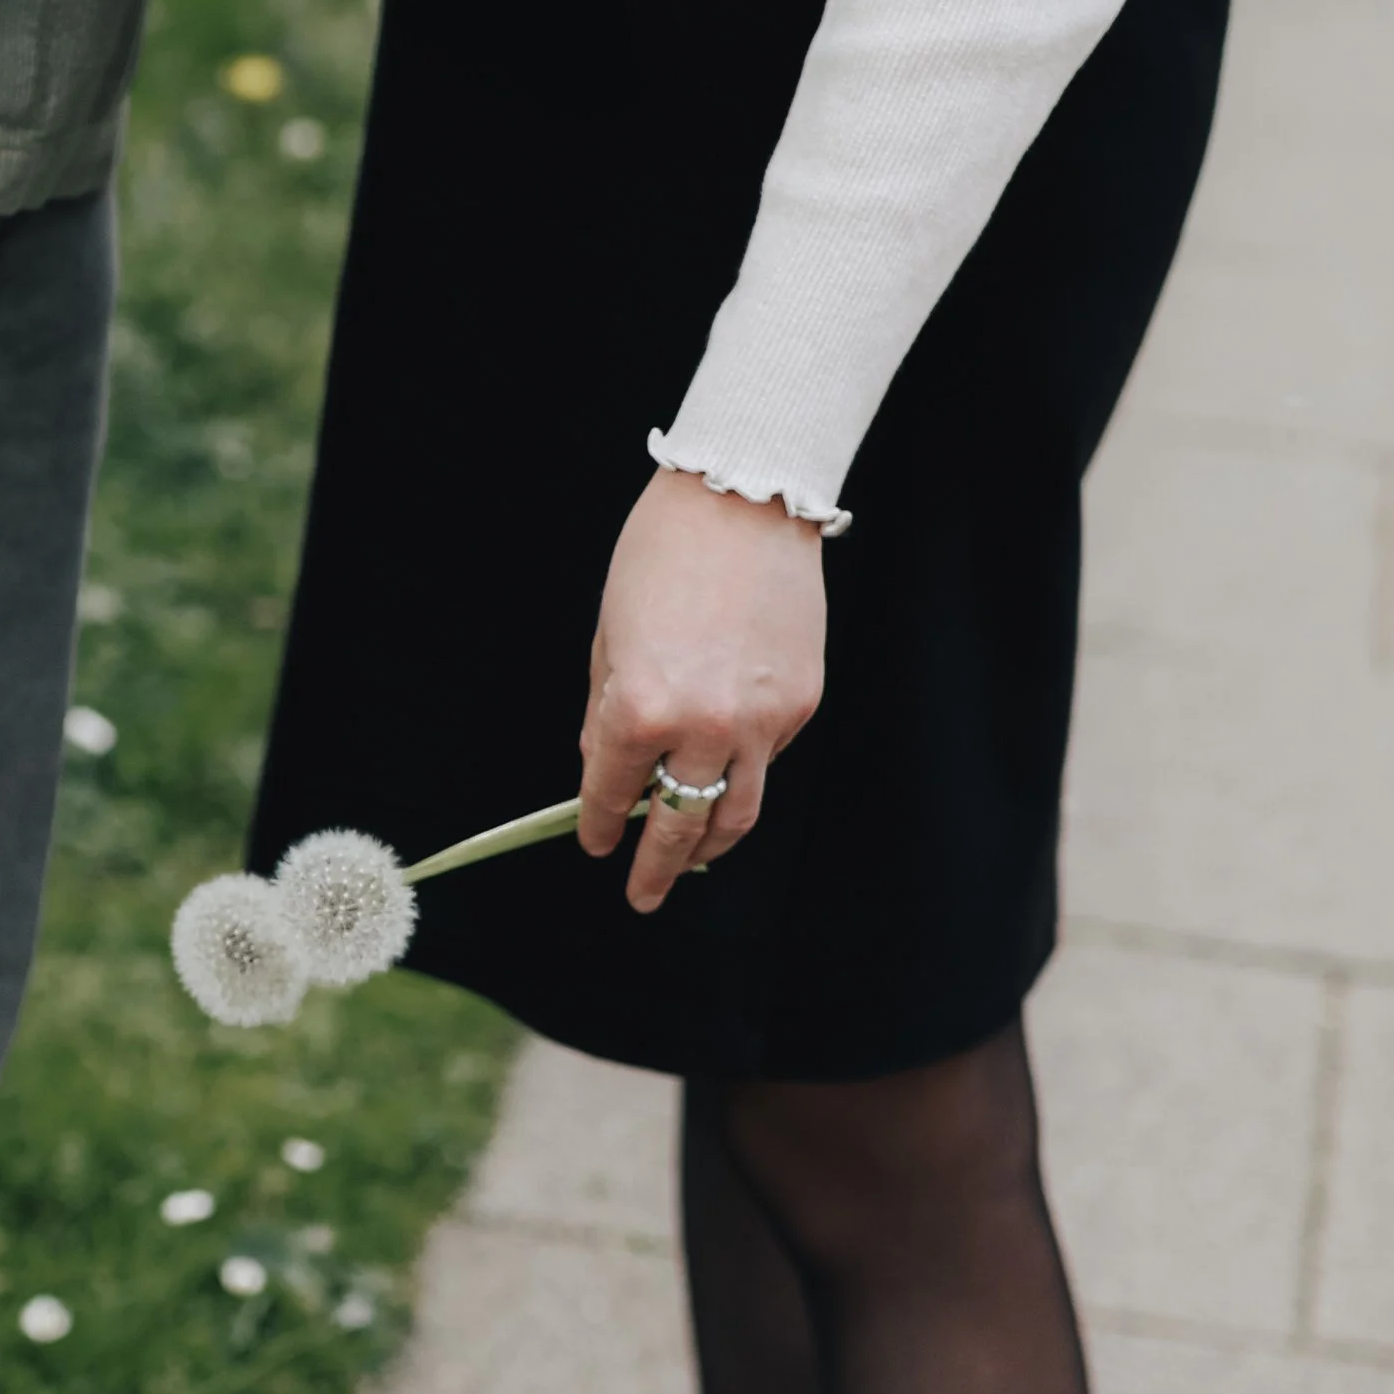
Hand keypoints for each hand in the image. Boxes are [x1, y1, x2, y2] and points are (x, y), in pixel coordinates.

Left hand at [579, 470, 826, 912]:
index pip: (612, 794)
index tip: (593, 844)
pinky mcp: (800, 705)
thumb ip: (604, 714)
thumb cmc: (661, 555)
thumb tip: (604, 772)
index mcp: (640, 709)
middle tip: (642, 895)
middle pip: (678, 825)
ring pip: (736, 813)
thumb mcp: (608, 638)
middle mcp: (704, 726)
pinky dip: (743, 776)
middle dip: (656, 868)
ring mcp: (760, 722)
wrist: (743, 498)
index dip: (597, 826)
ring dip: (708, 846)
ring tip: (689, 861)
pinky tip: (724, 773)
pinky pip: (767, 761)